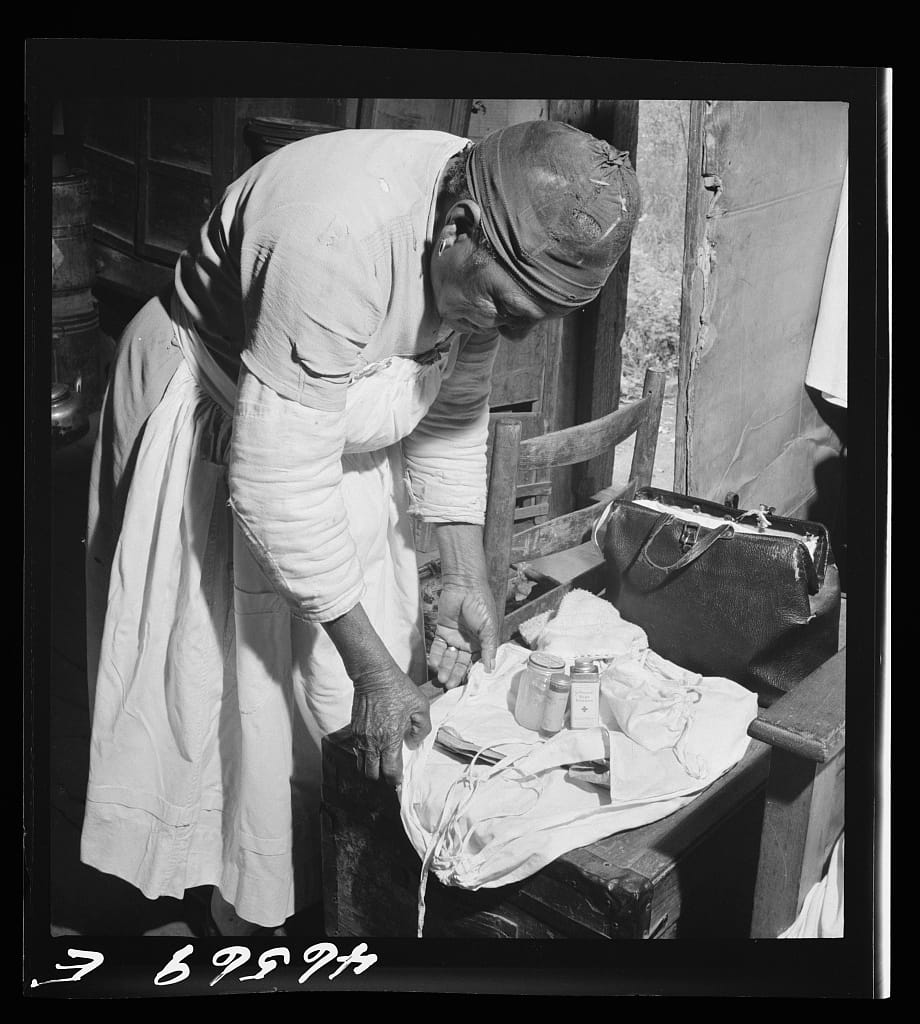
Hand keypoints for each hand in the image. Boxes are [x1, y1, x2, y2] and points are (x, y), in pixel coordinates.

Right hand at [351, 666, 430, 785]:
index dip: (396, 780)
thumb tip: (413, 744)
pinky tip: (375, 749)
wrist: (373, 675)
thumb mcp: (421, 706)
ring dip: (371, 768)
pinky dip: (365, 756)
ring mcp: (360, 737)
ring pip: (362, 765)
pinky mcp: (354, 730)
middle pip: (372, 774)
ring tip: (381, 763)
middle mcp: (372, 742)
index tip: (400, 780)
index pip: (390, 772)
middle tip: (391, 772)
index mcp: (390, 738)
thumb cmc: (398, 689)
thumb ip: (421, 729)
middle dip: (382, 777)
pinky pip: (357, 751)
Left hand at [428, 574, 498, 688]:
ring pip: (448, 657)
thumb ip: (488, 648)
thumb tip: (491, 668)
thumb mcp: (489, 627)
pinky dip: (436, 656)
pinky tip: (434, 664)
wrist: (464, 585)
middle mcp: (467, 642)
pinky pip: (438, 646)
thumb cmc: (481, 603)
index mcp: (481, 643)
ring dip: (445, 668)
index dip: (470, 673)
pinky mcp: (442, 631)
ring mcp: (454, 637)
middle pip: (460, 662)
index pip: (475, 662)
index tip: (466, 685)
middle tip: (448, 685)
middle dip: (454, 674)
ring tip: (441, 679)